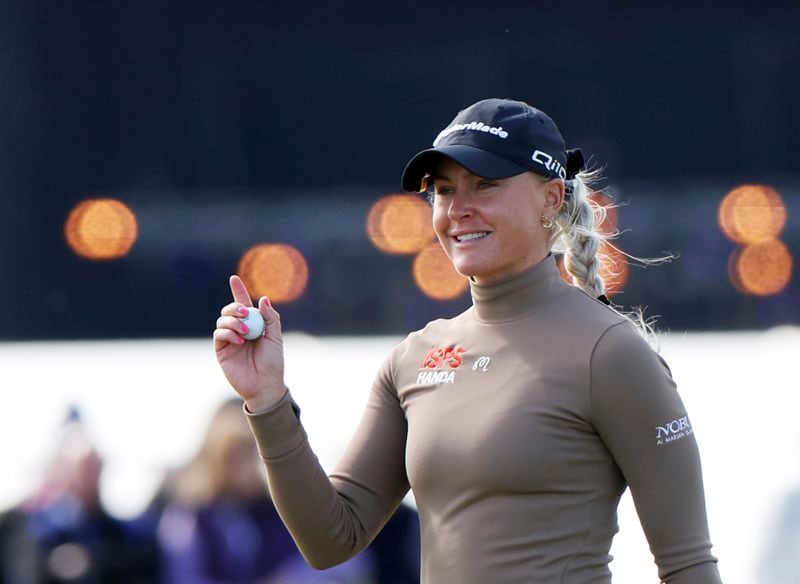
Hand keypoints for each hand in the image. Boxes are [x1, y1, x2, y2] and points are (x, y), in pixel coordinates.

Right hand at [213, 275, 285, 412]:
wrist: (265, 384)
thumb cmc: (273, 362)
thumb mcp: (276, 337)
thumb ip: (271, 318)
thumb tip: (263, 299)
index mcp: (253, 324)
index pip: (243, 304)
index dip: (238, 291)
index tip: (234, 278)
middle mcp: (239, 330)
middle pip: (230, 310)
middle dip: (235, 306)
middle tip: (245, 312)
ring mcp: (229, 340)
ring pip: (222, 320)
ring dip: (233, 321)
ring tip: (245, 332)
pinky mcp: (221, 350)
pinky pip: (219, 334)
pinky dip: (228, 333)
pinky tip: (239, 340)